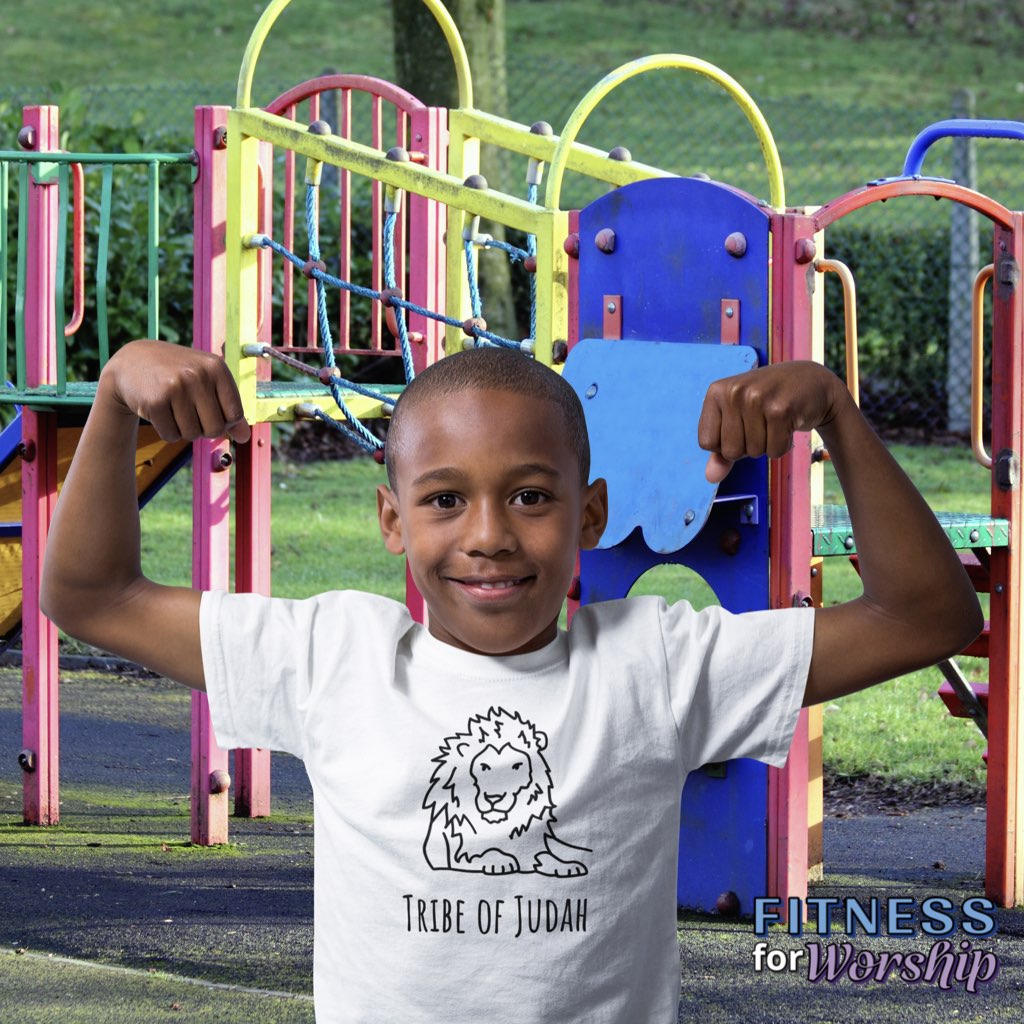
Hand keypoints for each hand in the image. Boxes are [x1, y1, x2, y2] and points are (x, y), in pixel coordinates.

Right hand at [100, 339, 250, 443]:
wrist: (133, 362)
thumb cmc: (178, 374)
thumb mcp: (208, 381)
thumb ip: (229, 407)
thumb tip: (245, 437)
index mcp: (217, 367)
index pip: (235, 415)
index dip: (224, 421)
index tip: (210, 410)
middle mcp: (197, 375)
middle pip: (215, 429)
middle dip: (204, 428)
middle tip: (189, 412)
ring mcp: (175, 387)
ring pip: (192, 435)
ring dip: (184, 430)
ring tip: (174, 409)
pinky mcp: (154, 402)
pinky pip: (171, 436)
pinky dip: (167, 431)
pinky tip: (160, 411)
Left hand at [698, 362, 845, 482]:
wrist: (812, 382)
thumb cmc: (769, 402)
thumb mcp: (738, 419)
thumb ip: (721, 449)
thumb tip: (710, 477)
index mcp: (717, 392)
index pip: (706, 443)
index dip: (725, 445)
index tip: (740, 427)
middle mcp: (734, 392)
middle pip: (730, 452)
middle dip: (748, 448)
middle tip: (761, 424)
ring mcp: (757, 399)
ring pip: (754, 453)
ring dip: (767, 445)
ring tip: (775, 422)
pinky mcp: (781, 410)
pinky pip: (774, 451)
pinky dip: (783, 446)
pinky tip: (788, 424)